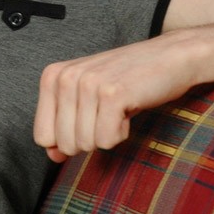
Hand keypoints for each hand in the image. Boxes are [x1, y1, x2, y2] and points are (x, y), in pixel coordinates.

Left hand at [33, 34, 201, 161]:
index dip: (68, 139)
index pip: (42, 136)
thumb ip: (64, 126)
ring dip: (108, 134)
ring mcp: (88, 84)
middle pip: (65, 144)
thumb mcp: (87, 99)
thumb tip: (52, 157)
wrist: (171, 56)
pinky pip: (106, 140)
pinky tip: (129, 108)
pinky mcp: (112, 94)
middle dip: (90, 139)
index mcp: (52, 76)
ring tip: (119, 107)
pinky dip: (122, 133)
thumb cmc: (127, 79)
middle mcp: (65, 77)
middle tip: (108, 112)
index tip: (89, 119)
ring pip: (86, 144)